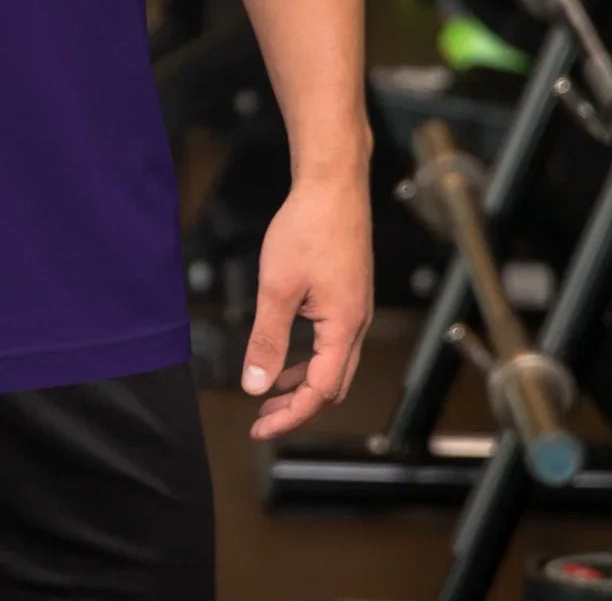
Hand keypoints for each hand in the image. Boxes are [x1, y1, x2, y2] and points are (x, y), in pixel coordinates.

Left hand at [242, 171, 372, 439]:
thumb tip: (255, 385)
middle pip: (332, 385)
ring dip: (303, 383)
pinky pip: (331, 341)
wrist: (333, 184)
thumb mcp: (278, 287)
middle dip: (298, 407)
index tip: (259, 427)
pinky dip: (309, 356)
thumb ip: (267, 339)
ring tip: (270, 391)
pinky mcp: (348, 294)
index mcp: (343, 328)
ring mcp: (354, 308)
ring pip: (333, 364)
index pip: (320, 392)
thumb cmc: (308, 228)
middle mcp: (356, 324)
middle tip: (262, 418)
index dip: (290, 415)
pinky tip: (286, 351)